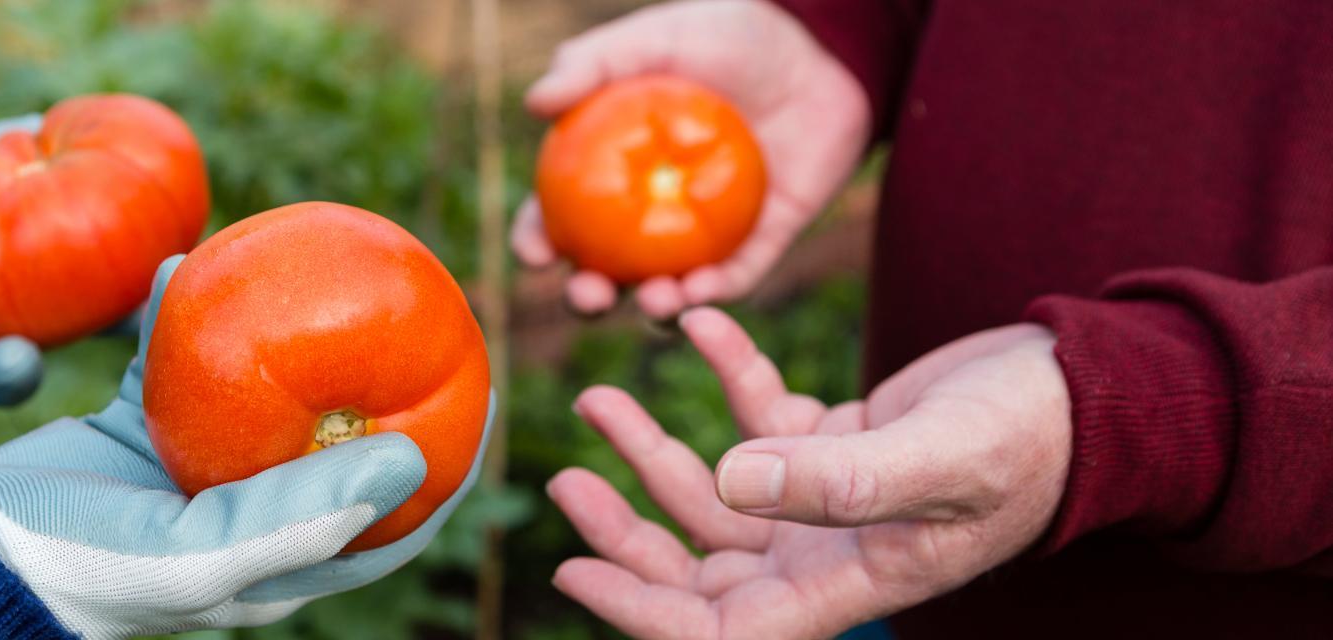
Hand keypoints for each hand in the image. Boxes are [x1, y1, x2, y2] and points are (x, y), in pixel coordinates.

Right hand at [0, 255, 495, 638]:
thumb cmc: (92, 571)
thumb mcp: (203, 556)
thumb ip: (304, 514)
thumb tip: (417, 456)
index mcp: (286, 557)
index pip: (394, 511)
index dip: (450, 454)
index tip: (487, 387)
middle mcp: (253, 510)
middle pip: (338, 435)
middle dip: (377, 373)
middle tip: (411, 299)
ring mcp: (197, 467)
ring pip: (262, 385)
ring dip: (280, 328)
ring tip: (305, 259)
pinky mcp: (140, 430)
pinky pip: (178, 359)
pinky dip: (183, 314)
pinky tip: (185, 264)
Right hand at [513, 0, 870, 317]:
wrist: (819, 47)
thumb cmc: (728, 35)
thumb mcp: (653, 39)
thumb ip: (591, 63)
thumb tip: (534, 103)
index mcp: (611, 169)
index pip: (559, 216)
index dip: (538, 240)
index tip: (537, 254)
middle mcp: (650, 210)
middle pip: (605, 269)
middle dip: (587, 296)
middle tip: (589, 296)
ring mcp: (704, 233)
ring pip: (667, 288)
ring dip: (653, 307)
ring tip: (656, 298)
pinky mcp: (761, 242)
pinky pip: (734, 279)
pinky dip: (717, 293)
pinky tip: (703, 291)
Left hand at [548, 308, 1070, 638]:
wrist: (1090, 390)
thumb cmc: (1033, 437)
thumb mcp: (941, 459)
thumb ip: (838, 479)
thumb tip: (729, 480)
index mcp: (846, 579)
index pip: (721, 629)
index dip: (642, 613)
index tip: (574, 573)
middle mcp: (825, 549)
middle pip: (699, 565)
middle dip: (627, 530)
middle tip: (567, 479)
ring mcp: (828, 497)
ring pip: (717, 489)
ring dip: (655, 449)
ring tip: (600, 398)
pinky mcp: (838, 440)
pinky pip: (761, 415)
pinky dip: (727, 375)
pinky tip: (698, 326)